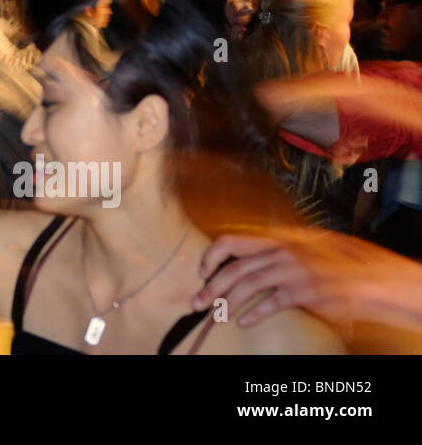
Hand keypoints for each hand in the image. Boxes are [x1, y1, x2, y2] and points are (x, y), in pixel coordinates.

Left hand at [192, 227, 421, 331]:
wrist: (365, 277)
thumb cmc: (328, 265)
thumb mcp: (296, 251)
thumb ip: (270, 255)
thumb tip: (239, 265)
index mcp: (275, 240)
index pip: (231, 241)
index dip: (211, 256)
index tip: (200, 272)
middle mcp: (280, 251)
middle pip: (234, 268)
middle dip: (212, 286)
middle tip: (197, 302)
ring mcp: (292, 270)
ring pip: (247, 285)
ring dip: (227, 302)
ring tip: (217, 315)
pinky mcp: (305, 291)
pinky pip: (271, 303)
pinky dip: (254, 313)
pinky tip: (243, 322)